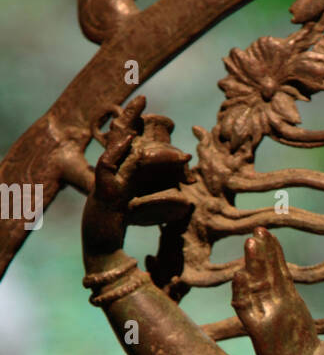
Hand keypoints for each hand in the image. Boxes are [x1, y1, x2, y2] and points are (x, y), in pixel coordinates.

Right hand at [82, 97, 189, 259]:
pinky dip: (119, 152)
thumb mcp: (146, 219)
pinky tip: (129, 139)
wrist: (103, 257)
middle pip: (119, 140)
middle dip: (130, 118)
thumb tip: (189, 203)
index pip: (129, 147)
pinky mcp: (103, 194)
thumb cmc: (122, 241)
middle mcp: (110, 177)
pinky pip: (109, 167)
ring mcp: (104, 183)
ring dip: (130, 128)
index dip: (136, 127)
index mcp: (120, 179)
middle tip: (143, 97)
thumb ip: (163, 207)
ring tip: (141, 108)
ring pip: (117, 149)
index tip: (148, 108)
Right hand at [232, 226, 323, 354]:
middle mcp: (278, 310)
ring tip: (250, 241)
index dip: (275, 256)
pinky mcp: (260, 332)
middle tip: (257, 229)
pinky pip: (247, 309)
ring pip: (256, 285)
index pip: (281, 276)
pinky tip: (239, 274)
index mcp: (294, 310)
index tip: (269, 235)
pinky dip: (242, 292)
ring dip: (252, 264)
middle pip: (267, 274)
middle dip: (262, 253)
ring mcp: (267, 319)